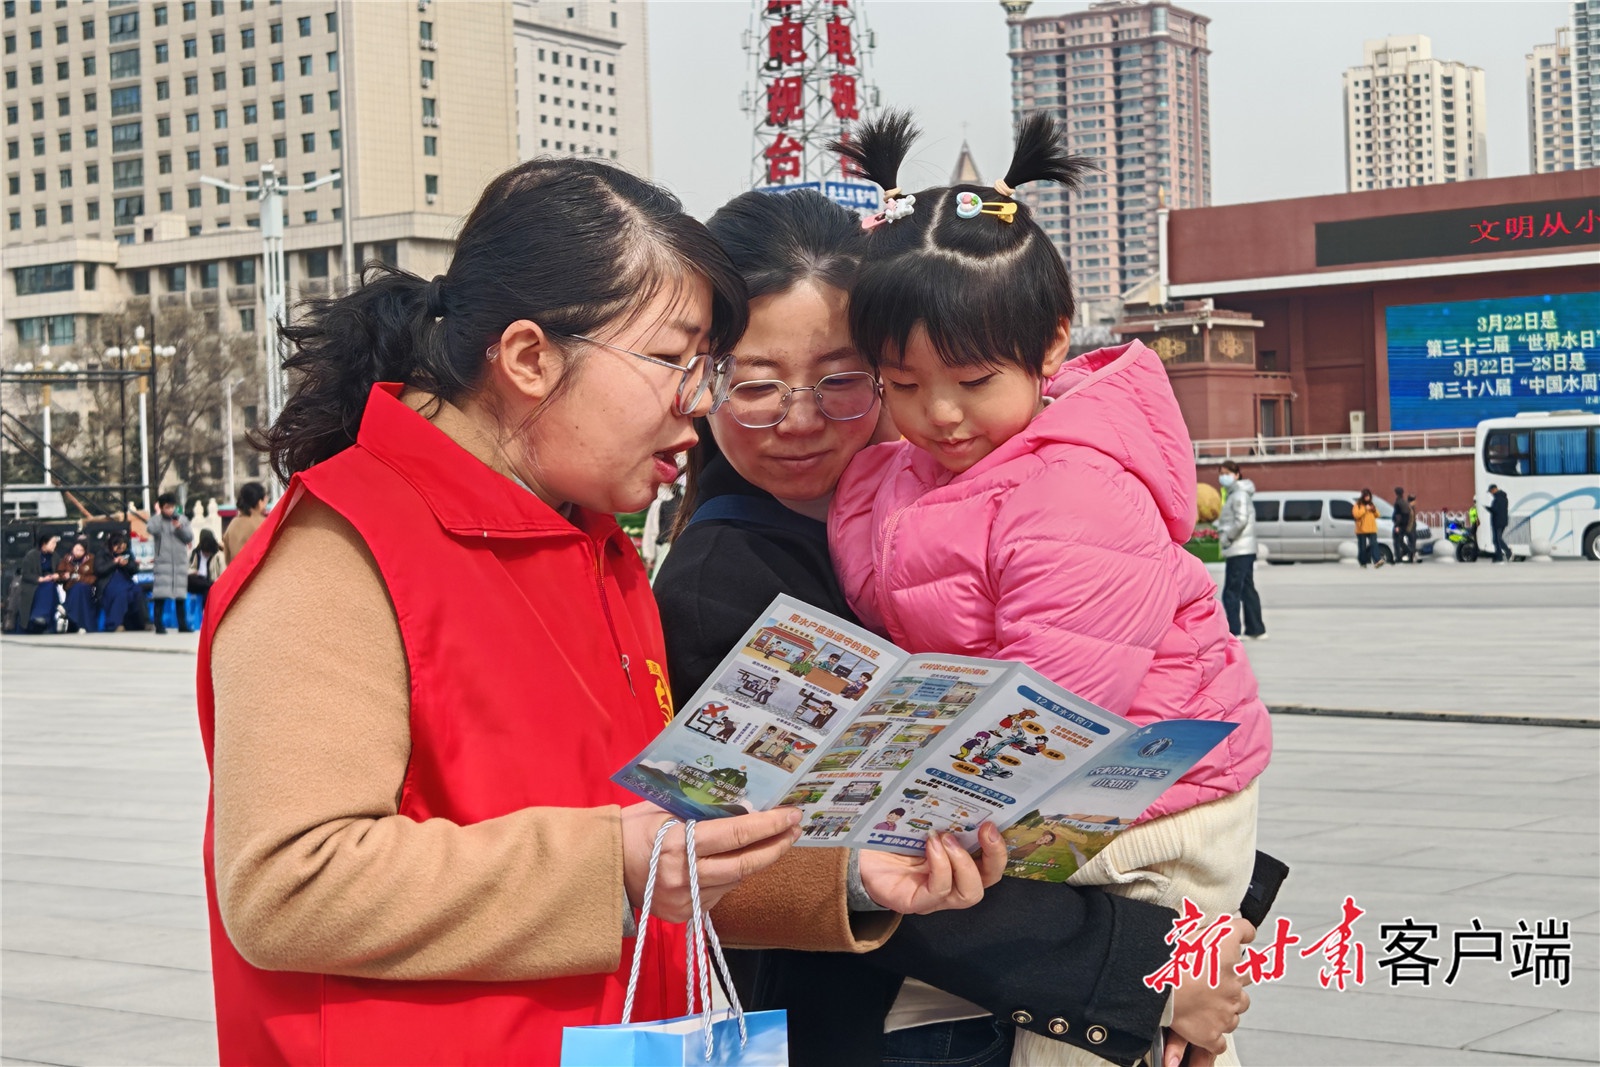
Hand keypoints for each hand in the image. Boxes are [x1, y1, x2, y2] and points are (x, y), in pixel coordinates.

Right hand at [620, 804, 800, 922]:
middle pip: (745, 864)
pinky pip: (719, 893)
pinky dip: (729, 876)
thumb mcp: (663, 808)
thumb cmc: (632, 830)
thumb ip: (699, 809)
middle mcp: (684, 876)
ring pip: (735, 880)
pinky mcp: (684, 915)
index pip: (736, 834)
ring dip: (754, 861)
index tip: (792, 814)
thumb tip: (742, 803)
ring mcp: (685, 901)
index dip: (769, 824)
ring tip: (767, 841)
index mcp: (678, 844)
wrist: (601, 870)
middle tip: (795, 829)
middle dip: (776, 846)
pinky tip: (729, 861)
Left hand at [858, 822, 1005, 914]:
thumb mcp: (923, 822)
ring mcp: (935, 897)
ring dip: (962, 862)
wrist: (858, 854)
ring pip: (968, 894)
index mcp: (958, 864)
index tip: (994, 822)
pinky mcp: (915, 903)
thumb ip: (942, 814)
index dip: (999, 848)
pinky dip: (940, 867)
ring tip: (946, 838)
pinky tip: (930, 846)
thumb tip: (959, 789)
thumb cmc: (892, 837)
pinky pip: (938, 892)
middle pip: (988, 881)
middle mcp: (952, 883)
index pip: (991, 865)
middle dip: (993, 856)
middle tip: (984, 828)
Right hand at [1165, 918, 1254, 1066]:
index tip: (1240, 935)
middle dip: (1234, 974)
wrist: (1158, 989)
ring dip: (1226, 1005)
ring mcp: (1227, 1008)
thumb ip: (1188, 919)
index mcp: (1226, 946)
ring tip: (1206, 1002)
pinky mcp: (1214, 1032)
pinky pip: (1220, 1041)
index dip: (1241, 933)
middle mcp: (1234, 977)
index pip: (1245, 931)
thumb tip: (1187, 913)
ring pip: (1237, 1008)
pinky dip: (1214, 1037)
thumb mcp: (1178, 927)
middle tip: (1215, 974)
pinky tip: (1203, 1030)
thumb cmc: (1164, 957)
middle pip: (1246, 974)